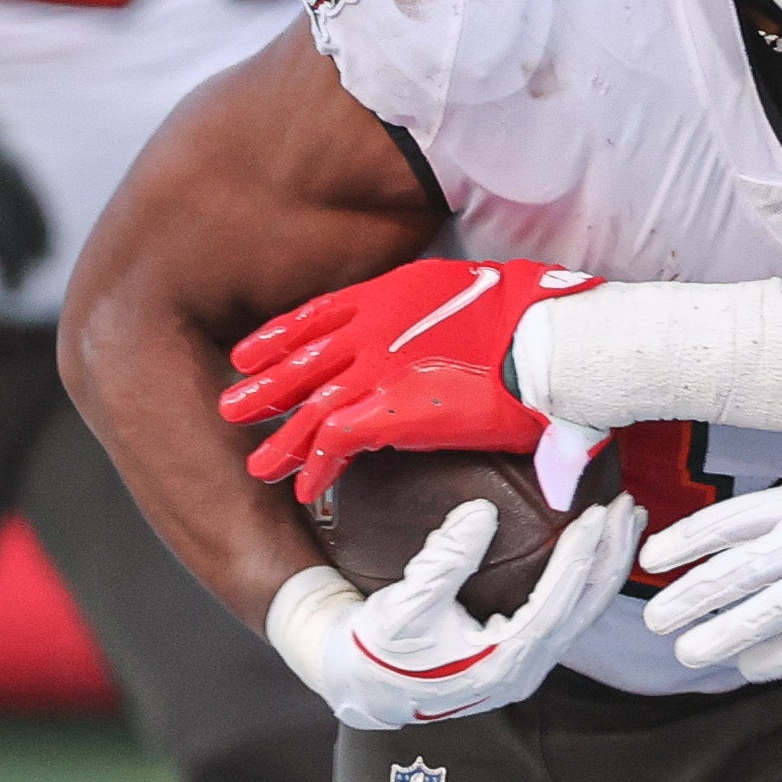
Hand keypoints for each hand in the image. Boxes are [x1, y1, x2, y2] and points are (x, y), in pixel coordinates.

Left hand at [222, 258, 603, 506]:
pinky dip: (317, 466)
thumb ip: (457, 320)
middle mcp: (373, 329)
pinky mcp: (388, 410)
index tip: (250, 354)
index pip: (319, 316)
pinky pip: (336, 441)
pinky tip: (305, 487)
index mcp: (392, 294)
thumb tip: (463, 347)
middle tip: (233, 408)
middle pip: (301, 359)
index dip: (282, 337)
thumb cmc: (534, 321)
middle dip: (267, 387)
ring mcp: (377, 369)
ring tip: (260, 465)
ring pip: (308, 406)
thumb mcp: (485, 301)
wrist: (548, 341)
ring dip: (283, 438)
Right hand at [265, 493, 641, 729]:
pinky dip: (585, 580)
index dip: (579, 558)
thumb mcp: (403, 606)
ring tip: (625, 522)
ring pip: (582, 613)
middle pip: (584, 609)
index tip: (598, 515)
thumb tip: (481, 514)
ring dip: (604, 566)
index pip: (557, 604)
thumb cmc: (379, 648)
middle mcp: (525, 670)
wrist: (364, 687)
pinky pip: (568, 615)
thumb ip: (443, 562)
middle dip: (610, 557)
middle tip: (629, 508)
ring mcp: (528, 665)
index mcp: (502, 664)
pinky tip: (595, 551)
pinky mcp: (523, 655)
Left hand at [639, 457, 781, 682]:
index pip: (732, 521)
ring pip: (773, 611)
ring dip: (727, 633)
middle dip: (694, 596)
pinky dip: (779, 657)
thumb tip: (735, 541)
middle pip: (742, 571)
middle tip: (658, 619)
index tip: (653, 559)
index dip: (688, 541)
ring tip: (690, 652)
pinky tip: (749, 669)